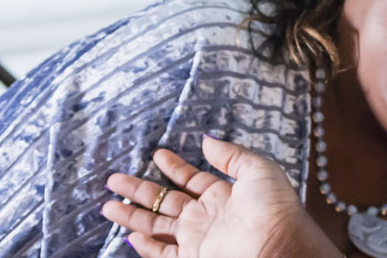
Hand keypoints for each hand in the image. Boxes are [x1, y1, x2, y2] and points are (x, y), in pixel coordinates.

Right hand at [102, 136, 339, 257]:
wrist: (278, 245)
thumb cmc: (274, 208)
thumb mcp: (259, 170)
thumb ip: (231, 155)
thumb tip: (207, 140)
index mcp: (225, 195)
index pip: (192, 180)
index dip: (174, 167)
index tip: (156, 154)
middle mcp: (208, 217)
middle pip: (166, 201)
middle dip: (139, 190)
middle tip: (114, 179)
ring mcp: (198, 239)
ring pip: (157, 226)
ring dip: (132, 216)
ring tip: (107, 205)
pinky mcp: (193, 257)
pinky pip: (164, 253)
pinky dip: (146, 247)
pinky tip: (131, 237)